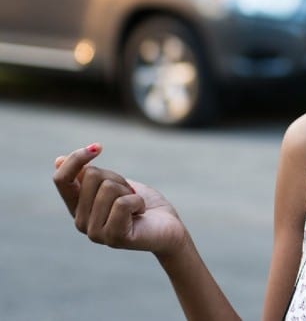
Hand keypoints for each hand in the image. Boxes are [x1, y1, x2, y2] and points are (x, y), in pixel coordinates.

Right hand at [53, 144, 187, 255]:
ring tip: (135, 207)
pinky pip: (123, 203)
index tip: (98, 147)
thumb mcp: (115, 184)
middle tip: (129, 195)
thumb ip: (89, 176)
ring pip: (108, 188)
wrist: (168, 228)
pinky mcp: (114, 238)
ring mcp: (95, 233)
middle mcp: (80, 222)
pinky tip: (141, 213)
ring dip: (129, 191)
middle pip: (91, 176)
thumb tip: (58, 160)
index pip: (61, 179)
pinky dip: (138, 201)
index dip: (76, 159)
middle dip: (117, 178)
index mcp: (77, 207)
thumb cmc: (142, 204)